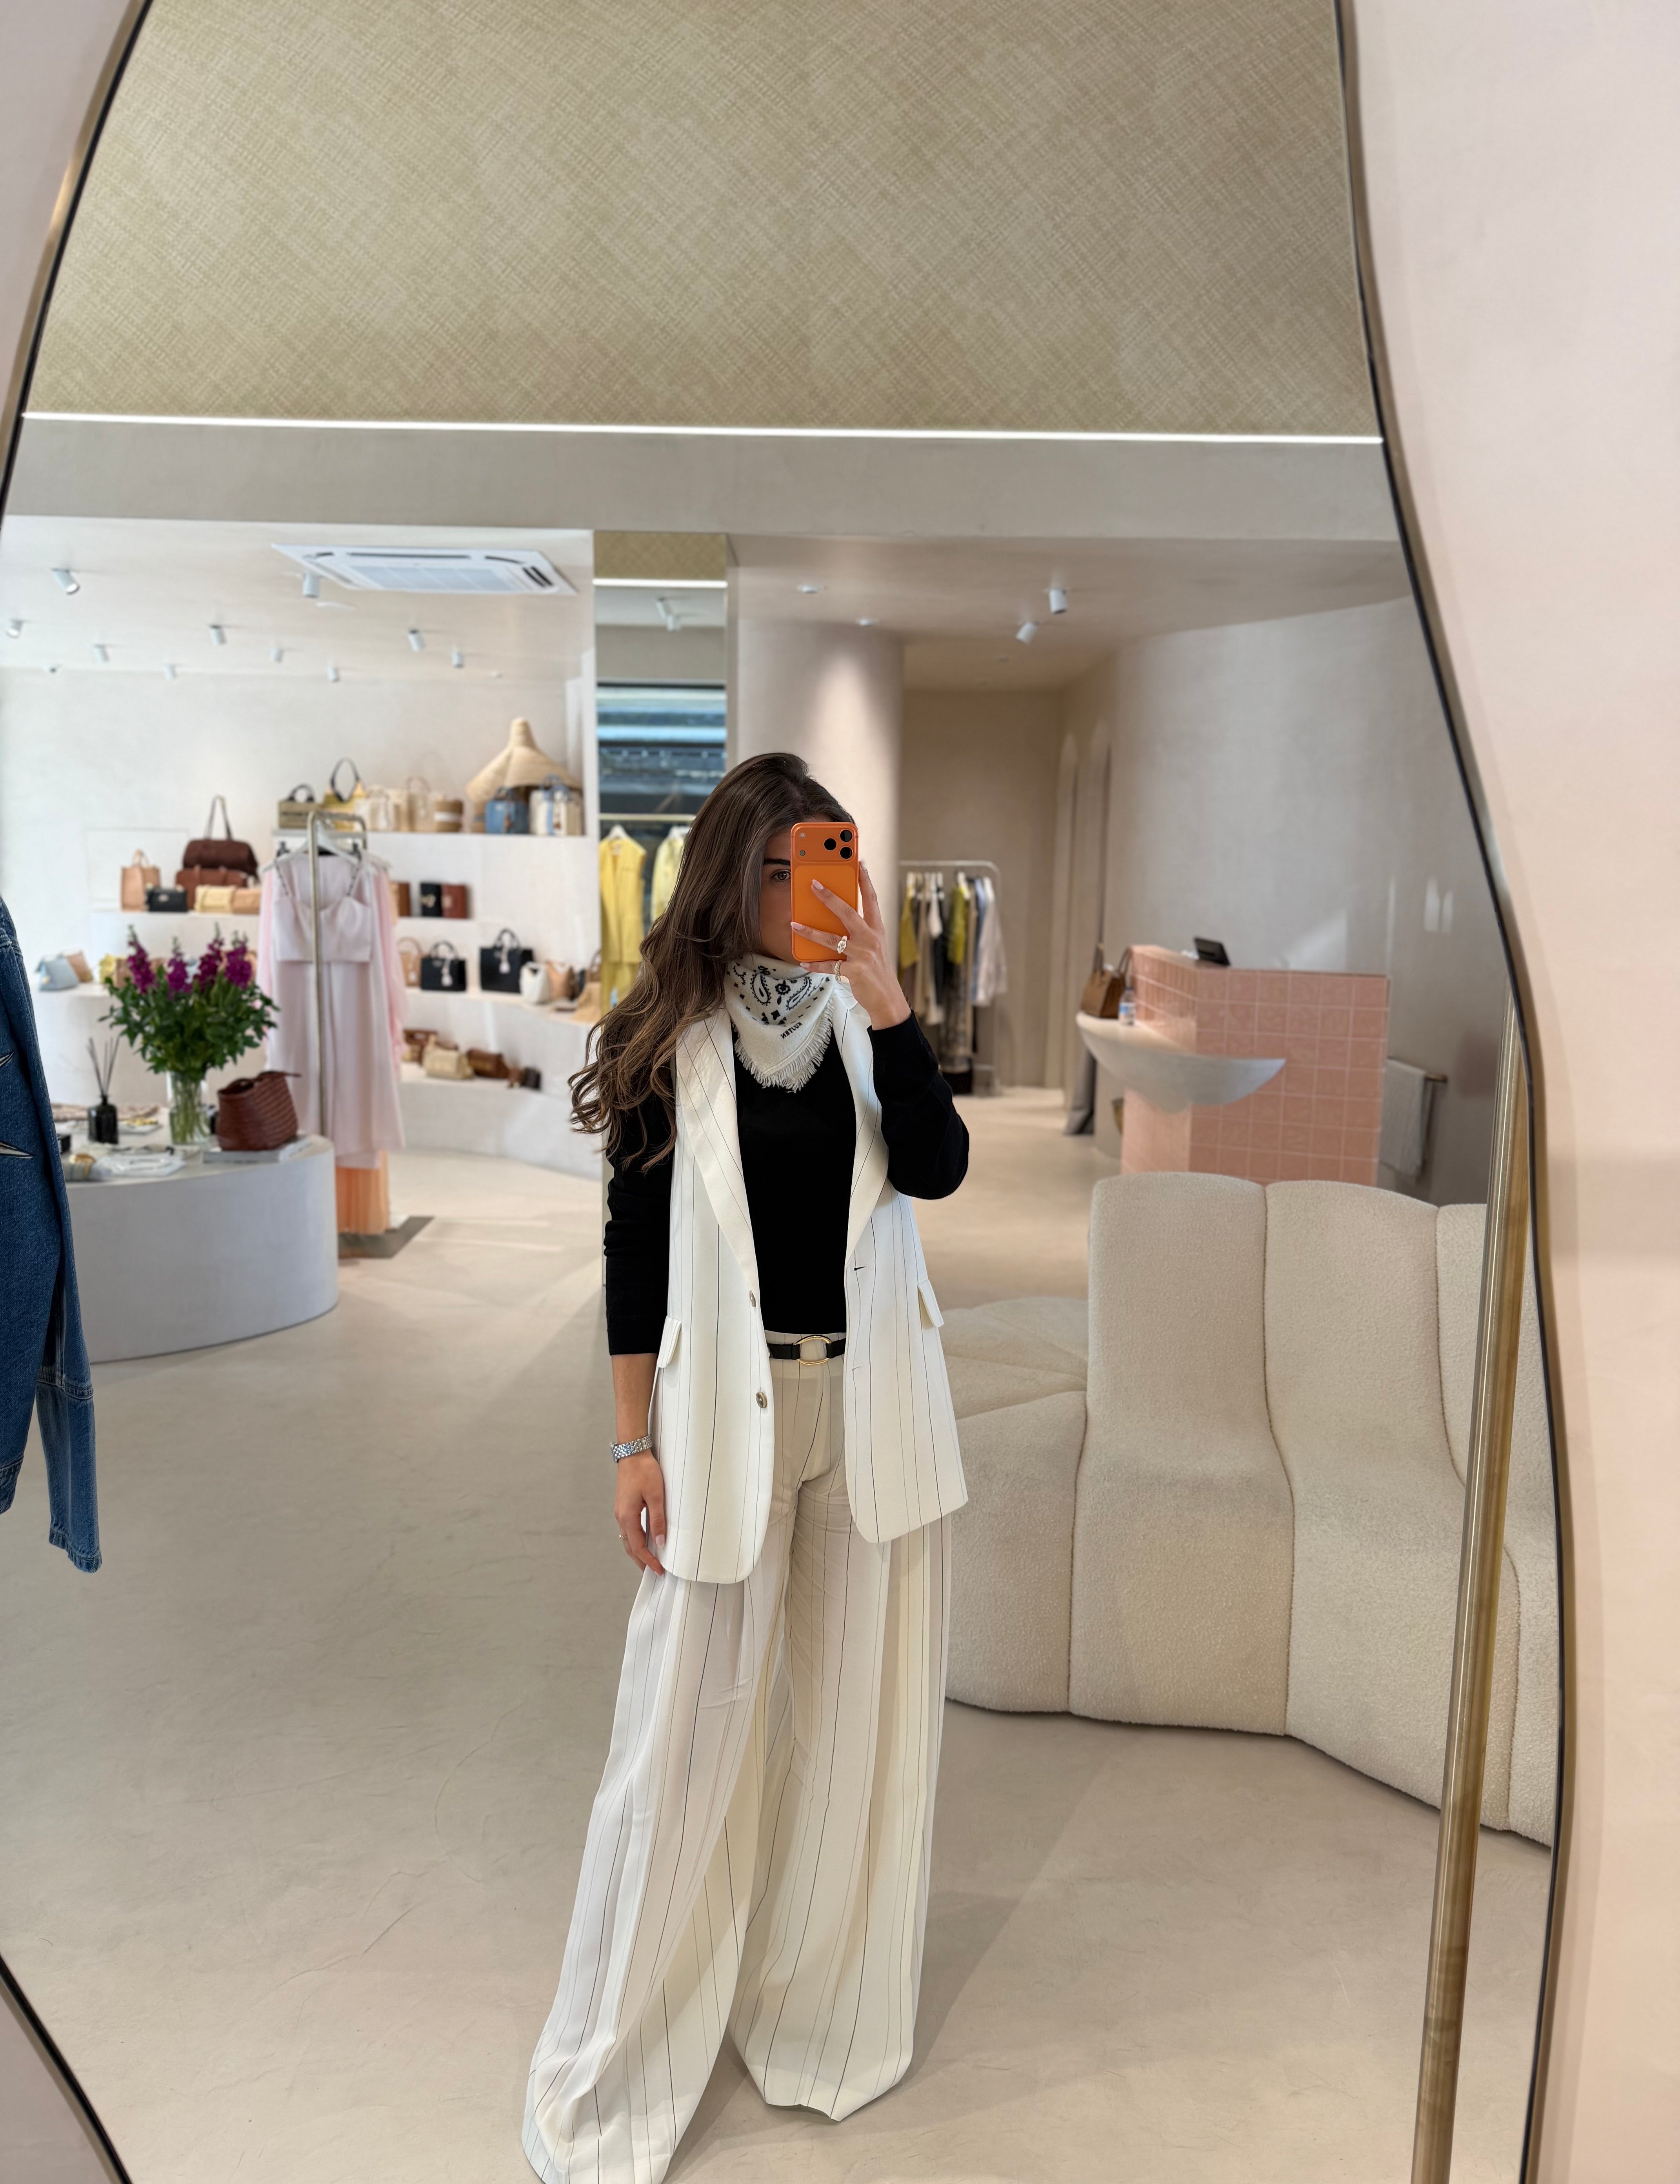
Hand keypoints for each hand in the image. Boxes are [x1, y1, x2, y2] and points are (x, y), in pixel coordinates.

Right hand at [613, 1454, 665, 1575]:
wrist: (632, 1453)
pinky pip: (628, 1529)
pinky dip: (636, 1539)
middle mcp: (621, 1517)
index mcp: (628, 1517)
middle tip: (653, 1572)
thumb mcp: (656, 1496)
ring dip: (637, 1551)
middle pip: (629, 1547)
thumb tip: (660, 1543)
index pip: (638, 1547)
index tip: (659, 1571)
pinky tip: (645, 1540)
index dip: (648, 1561)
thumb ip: (658, 1520)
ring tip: (649, 1561)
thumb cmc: (645, 1471)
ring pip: (627, 1539)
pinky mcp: (623, 1506)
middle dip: (641, 1561)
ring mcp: (620, 1511)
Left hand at [794, 864, 909, 1027]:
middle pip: (848, 912)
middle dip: (829, 897)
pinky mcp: (855, 971)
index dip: (865, 881)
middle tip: (813, 884)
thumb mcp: (874, 948)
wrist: (888, 999)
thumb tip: (835, 922)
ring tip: (794, 924)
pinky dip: (815, 964)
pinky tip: (803, 961)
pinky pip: (829, 966)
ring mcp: (863, 955)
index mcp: (877, 930)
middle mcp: (871, 939)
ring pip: (832, 939)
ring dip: (810, 931)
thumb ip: (859, 934)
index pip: (872, 900)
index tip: (859, 863)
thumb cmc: (878, 972)